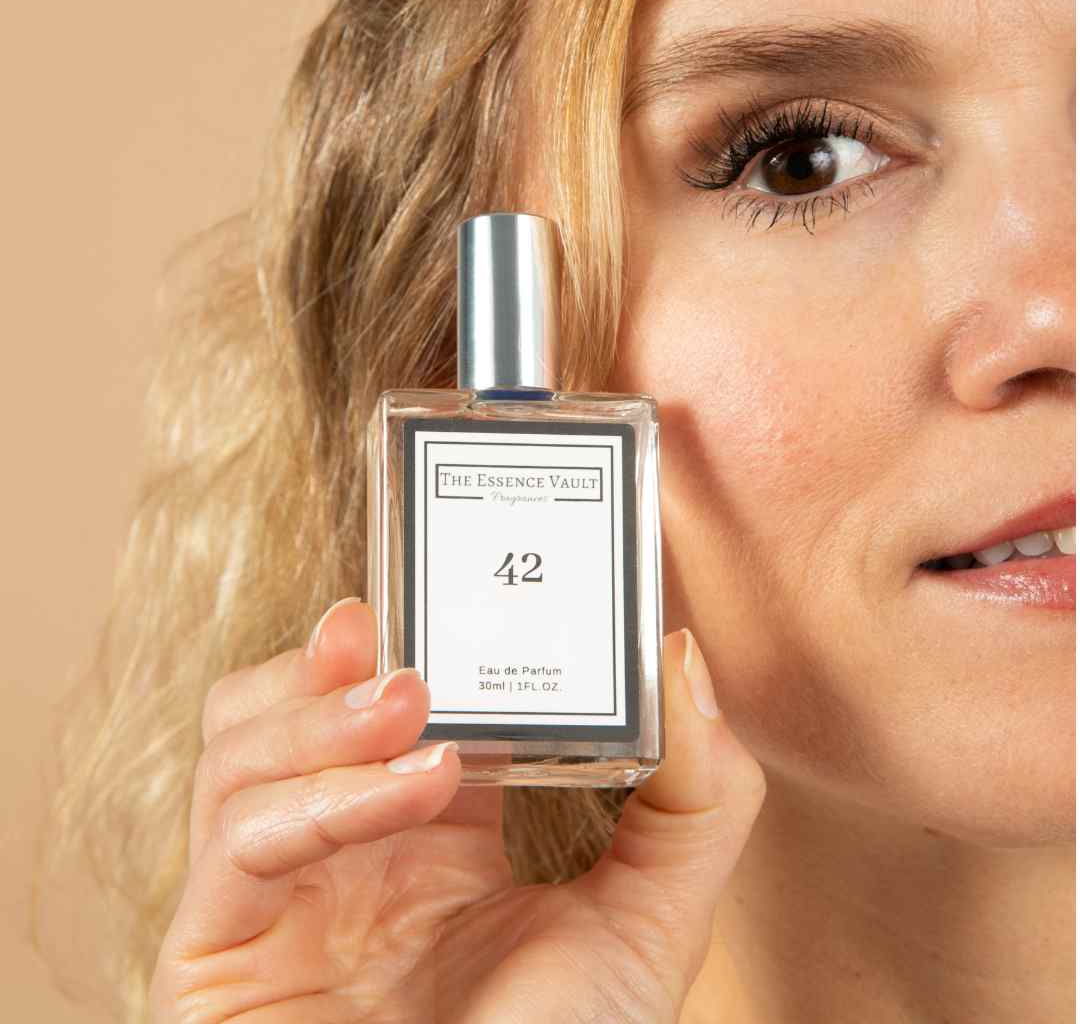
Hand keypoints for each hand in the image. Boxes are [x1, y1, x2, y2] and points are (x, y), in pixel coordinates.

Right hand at [150, 599, 764, 1021]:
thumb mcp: (649, 919)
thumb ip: (693, 796)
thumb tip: (682, 656)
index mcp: (422, 821)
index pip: (384, 698)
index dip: (397, 636)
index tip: (432, 584)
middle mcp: (339, 844)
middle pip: (277, 706)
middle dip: (327, 663)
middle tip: (394, 638)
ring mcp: (273, 891)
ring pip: (237, 753)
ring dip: (319, 715)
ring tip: (410, 705)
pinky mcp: (216, 950)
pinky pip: (236, 839)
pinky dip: (314, 797)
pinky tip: (406, 793)